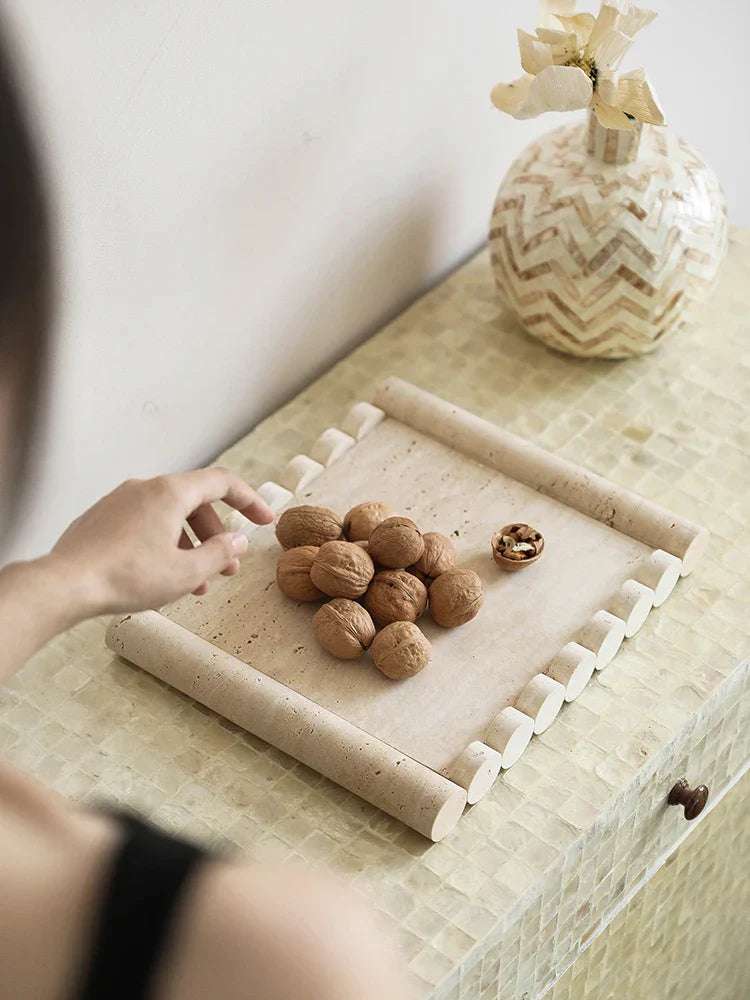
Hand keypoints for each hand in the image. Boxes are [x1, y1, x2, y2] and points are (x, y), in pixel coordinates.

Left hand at [48, 467, 273, 615]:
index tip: (264, 520)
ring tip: (194, 583)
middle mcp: (144, 488)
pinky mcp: (100, 519)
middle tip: (226, 568)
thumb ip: (219, 553)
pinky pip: (143, 525)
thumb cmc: (126, 576)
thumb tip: (237, 542)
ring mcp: (119, 501)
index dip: (249, 500)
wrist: (66, 584)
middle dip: (215, 536)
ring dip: (189, 546)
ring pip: (168, 517)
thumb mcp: (187, 572)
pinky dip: (162, 544)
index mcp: (170, 492)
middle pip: (195, 503)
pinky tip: (160, 576)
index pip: (222, 483)